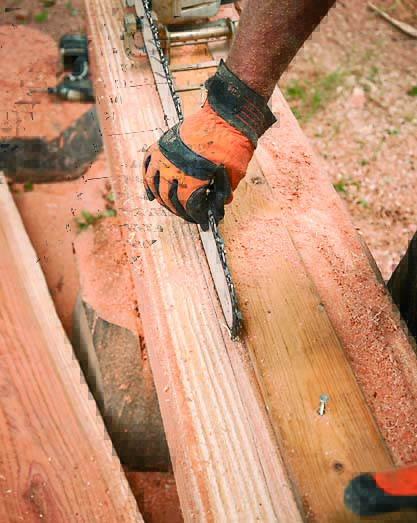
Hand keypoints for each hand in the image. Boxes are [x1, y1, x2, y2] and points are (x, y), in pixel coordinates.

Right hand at [143, 60, 275, 228]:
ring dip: (163, 200)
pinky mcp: (162, 145)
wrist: (226, 115)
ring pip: (156, 186)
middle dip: (180, 211)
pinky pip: (148, 166)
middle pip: (170, 199)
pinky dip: (148, 182)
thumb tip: (218, 207)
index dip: (195, 217)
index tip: (202, 221)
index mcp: (191, 178)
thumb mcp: (233, 175)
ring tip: (171, 207)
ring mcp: (165, 156)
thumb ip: (223, 194)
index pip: (188, 206)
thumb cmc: (233, 144)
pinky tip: (150, 194)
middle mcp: (173, 168)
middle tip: (189, 216)